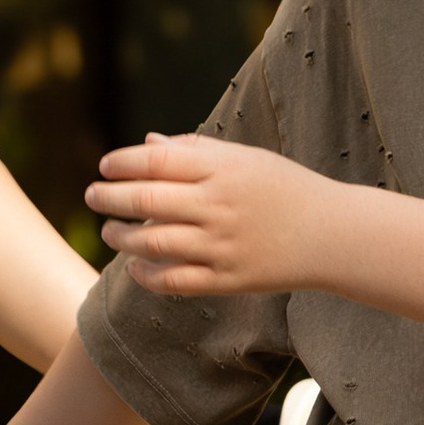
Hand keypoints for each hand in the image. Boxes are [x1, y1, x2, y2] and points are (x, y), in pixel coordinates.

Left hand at [87, 134, 326, 296]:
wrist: (332, 235)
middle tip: (91, 196)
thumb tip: (147, 143)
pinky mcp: (227, 280)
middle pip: (145, 201)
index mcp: (222, 170)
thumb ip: (195, 150)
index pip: (155, 161)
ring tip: (109, 232)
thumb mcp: (246, 159)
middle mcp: (218, 206)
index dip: (122, 163)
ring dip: (121, 238)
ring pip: (152, 243)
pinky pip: (174, 281)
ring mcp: (222, 245)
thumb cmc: (285, 189)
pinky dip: (146, 275)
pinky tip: (135, 268)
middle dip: (108, 197)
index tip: (104, 167)